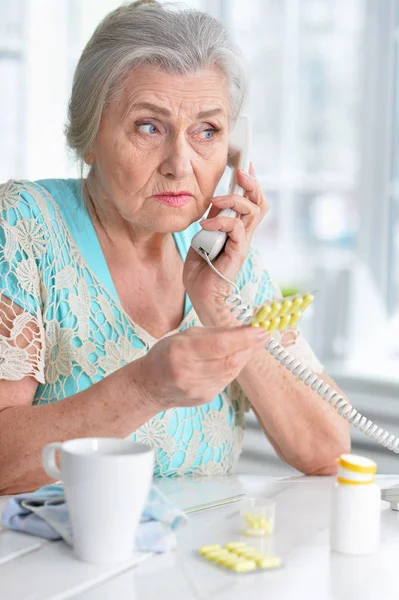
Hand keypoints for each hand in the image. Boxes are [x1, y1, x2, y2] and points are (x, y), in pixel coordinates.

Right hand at [134, 325, 269, 409]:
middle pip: (229, 362)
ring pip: (231, 372)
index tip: (261, 329)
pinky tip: (234, 359)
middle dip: (250, 347)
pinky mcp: (205, 398)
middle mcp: (189, 373)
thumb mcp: (185, 336)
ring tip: (249, 344)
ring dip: (244, 356)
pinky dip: (234, 368)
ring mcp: (197, 389)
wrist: (150, 385)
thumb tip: (244, 328)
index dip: (244, 338)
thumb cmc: (167, 354)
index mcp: (181, 352)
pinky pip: (226, 381)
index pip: (219, 345)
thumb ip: (214, 333)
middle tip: (264, 335)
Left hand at [183, 164, 268, 326]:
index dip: (251, 184)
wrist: (202, 298)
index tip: (245, 166)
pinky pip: (235, 228)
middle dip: (252, 184)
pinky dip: (220, 222)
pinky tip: (204, 227)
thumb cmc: (201, 273)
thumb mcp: (202, 240)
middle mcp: (244, 236)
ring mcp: (242, 244)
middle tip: (240, 173)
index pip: (251, 203)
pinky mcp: (237, 252)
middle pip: (259, 203)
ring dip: (233, 201)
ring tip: (215, 203)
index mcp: (237, 232)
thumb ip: (211, 223)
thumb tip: (213, 205)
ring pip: (252, 211)